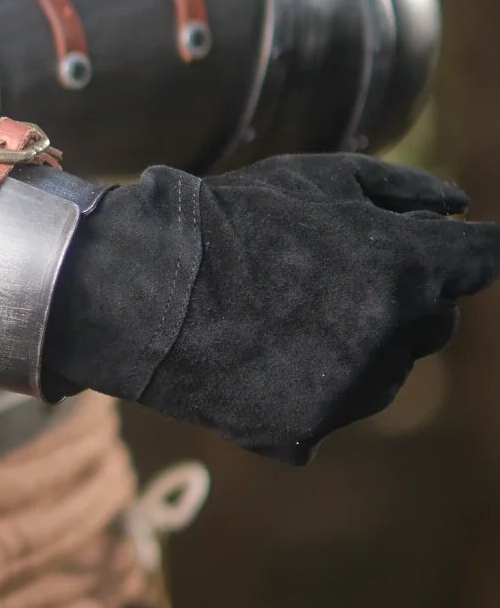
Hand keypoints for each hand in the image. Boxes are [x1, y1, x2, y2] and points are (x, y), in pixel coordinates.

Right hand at [41, 153, 499, 460]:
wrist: (142, 287)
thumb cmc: (232, 219)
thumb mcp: (317, 176)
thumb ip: (405, 191)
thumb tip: (460, 210)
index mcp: (405, 265)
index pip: (483, 261)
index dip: (472, 251)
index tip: (461, 250)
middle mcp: (392, 333)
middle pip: (437, 320)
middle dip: (405, 294)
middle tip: (331, 271)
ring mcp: (352, 390)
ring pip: (389, 369)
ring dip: (362, 342)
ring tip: (287, 311)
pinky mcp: (310, 431)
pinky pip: (336, 406)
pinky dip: (312, 383)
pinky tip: (262, 352)